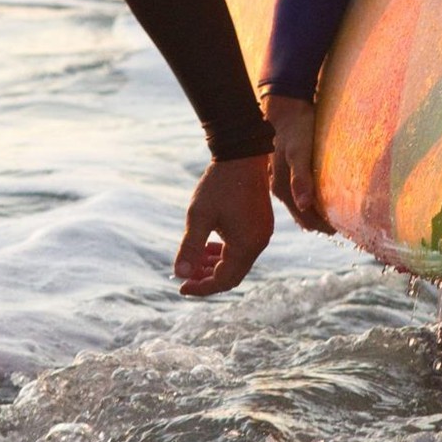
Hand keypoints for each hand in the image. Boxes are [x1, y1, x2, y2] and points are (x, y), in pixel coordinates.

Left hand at [173, 155, 271, 295]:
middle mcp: (259, 243)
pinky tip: (208, 247)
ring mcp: (262, 233)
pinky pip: (242, 248)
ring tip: (193, 262)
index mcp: (246, 245)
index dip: (201, 287)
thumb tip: (179, 274)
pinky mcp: (260, 224)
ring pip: (237, 261)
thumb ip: (190, 246)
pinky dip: (224, 252)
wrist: (241, 154)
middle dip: (207, 278)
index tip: (180, 286)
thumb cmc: (218, 184)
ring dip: (215, 265)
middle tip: (185, 276)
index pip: (224, 280)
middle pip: (232, 275)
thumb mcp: (199, 216)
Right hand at [264, 94, 332, 233]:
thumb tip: (305, 205)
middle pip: (304, 216)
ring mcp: (283, 181)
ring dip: (319, 213)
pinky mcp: (288, 172)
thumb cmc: (296, 129)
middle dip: (323, 223)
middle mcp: (280, 189)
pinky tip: (326, 196)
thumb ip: (301, 178)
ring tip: (341, 213)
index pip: (306, 218)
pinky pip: (302, 194)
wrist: (286, 109)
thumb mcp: (299, 152)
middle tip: (348, 224)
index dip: (325, 226)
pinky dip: (315, 201)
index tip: (346, 227)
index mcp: (283, 188)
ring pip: (303, 206)